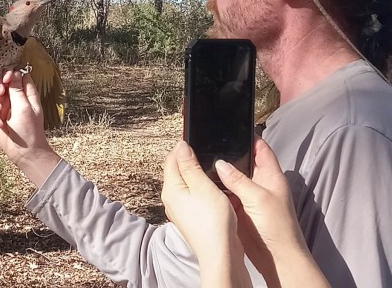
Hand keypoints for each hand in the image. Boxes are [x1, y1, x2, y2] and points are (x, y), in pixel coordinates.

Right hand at [0, 70, 59, 187]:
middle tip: (0, 92)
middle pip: (3, 83)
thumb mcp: (23, 108)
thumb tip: (14, 72)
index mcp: (27, 94)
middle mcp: (16, 98)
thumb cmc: (29, 130)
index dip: (11, 74)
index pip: (19, 75)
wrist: (24, 153)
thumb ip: (17, 90)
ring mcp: (7, 107)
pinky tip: (0, 125)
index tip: (6, 79)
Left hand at [161, 141, 249, 287]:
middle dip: (188, 159)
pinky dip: (201, 186)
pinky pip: (192, 194)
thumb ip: (191, 166)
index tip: (195, 137)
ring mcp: (180, 209)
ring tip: (210, 167)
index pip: (171, 159)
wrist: (220, 254)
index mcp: (171, 188)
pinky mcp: (191, 217)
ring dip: (196, 173)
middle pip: (177, 170)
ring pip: (185, 182)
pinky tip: (212, 187)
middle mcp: (171, 199)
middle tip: (205, 150)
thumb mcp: (202, 186)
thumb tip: (182, 147)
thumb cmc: (213, 222)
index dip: (183, 147)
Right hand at [216, 137, 322, 286]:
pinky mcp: (239, 209)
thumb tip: (220, 163)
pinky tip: (204, 184)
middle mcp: (260, 183)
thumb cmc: (277, 227)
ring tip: (202, 161)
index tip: (232, 127)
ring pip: (232, 178)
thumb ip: (238, 179)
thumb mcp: (258, 198)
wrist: (278, 258)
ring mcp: (249, 196)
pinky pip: (226, 194)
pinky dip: (216, 189)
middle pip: (243, 161)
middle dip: (228, 154)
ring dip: (220, 173)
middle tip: (209, 144)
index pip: (261, 148)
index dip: (249, 136)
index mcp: (271, 175)